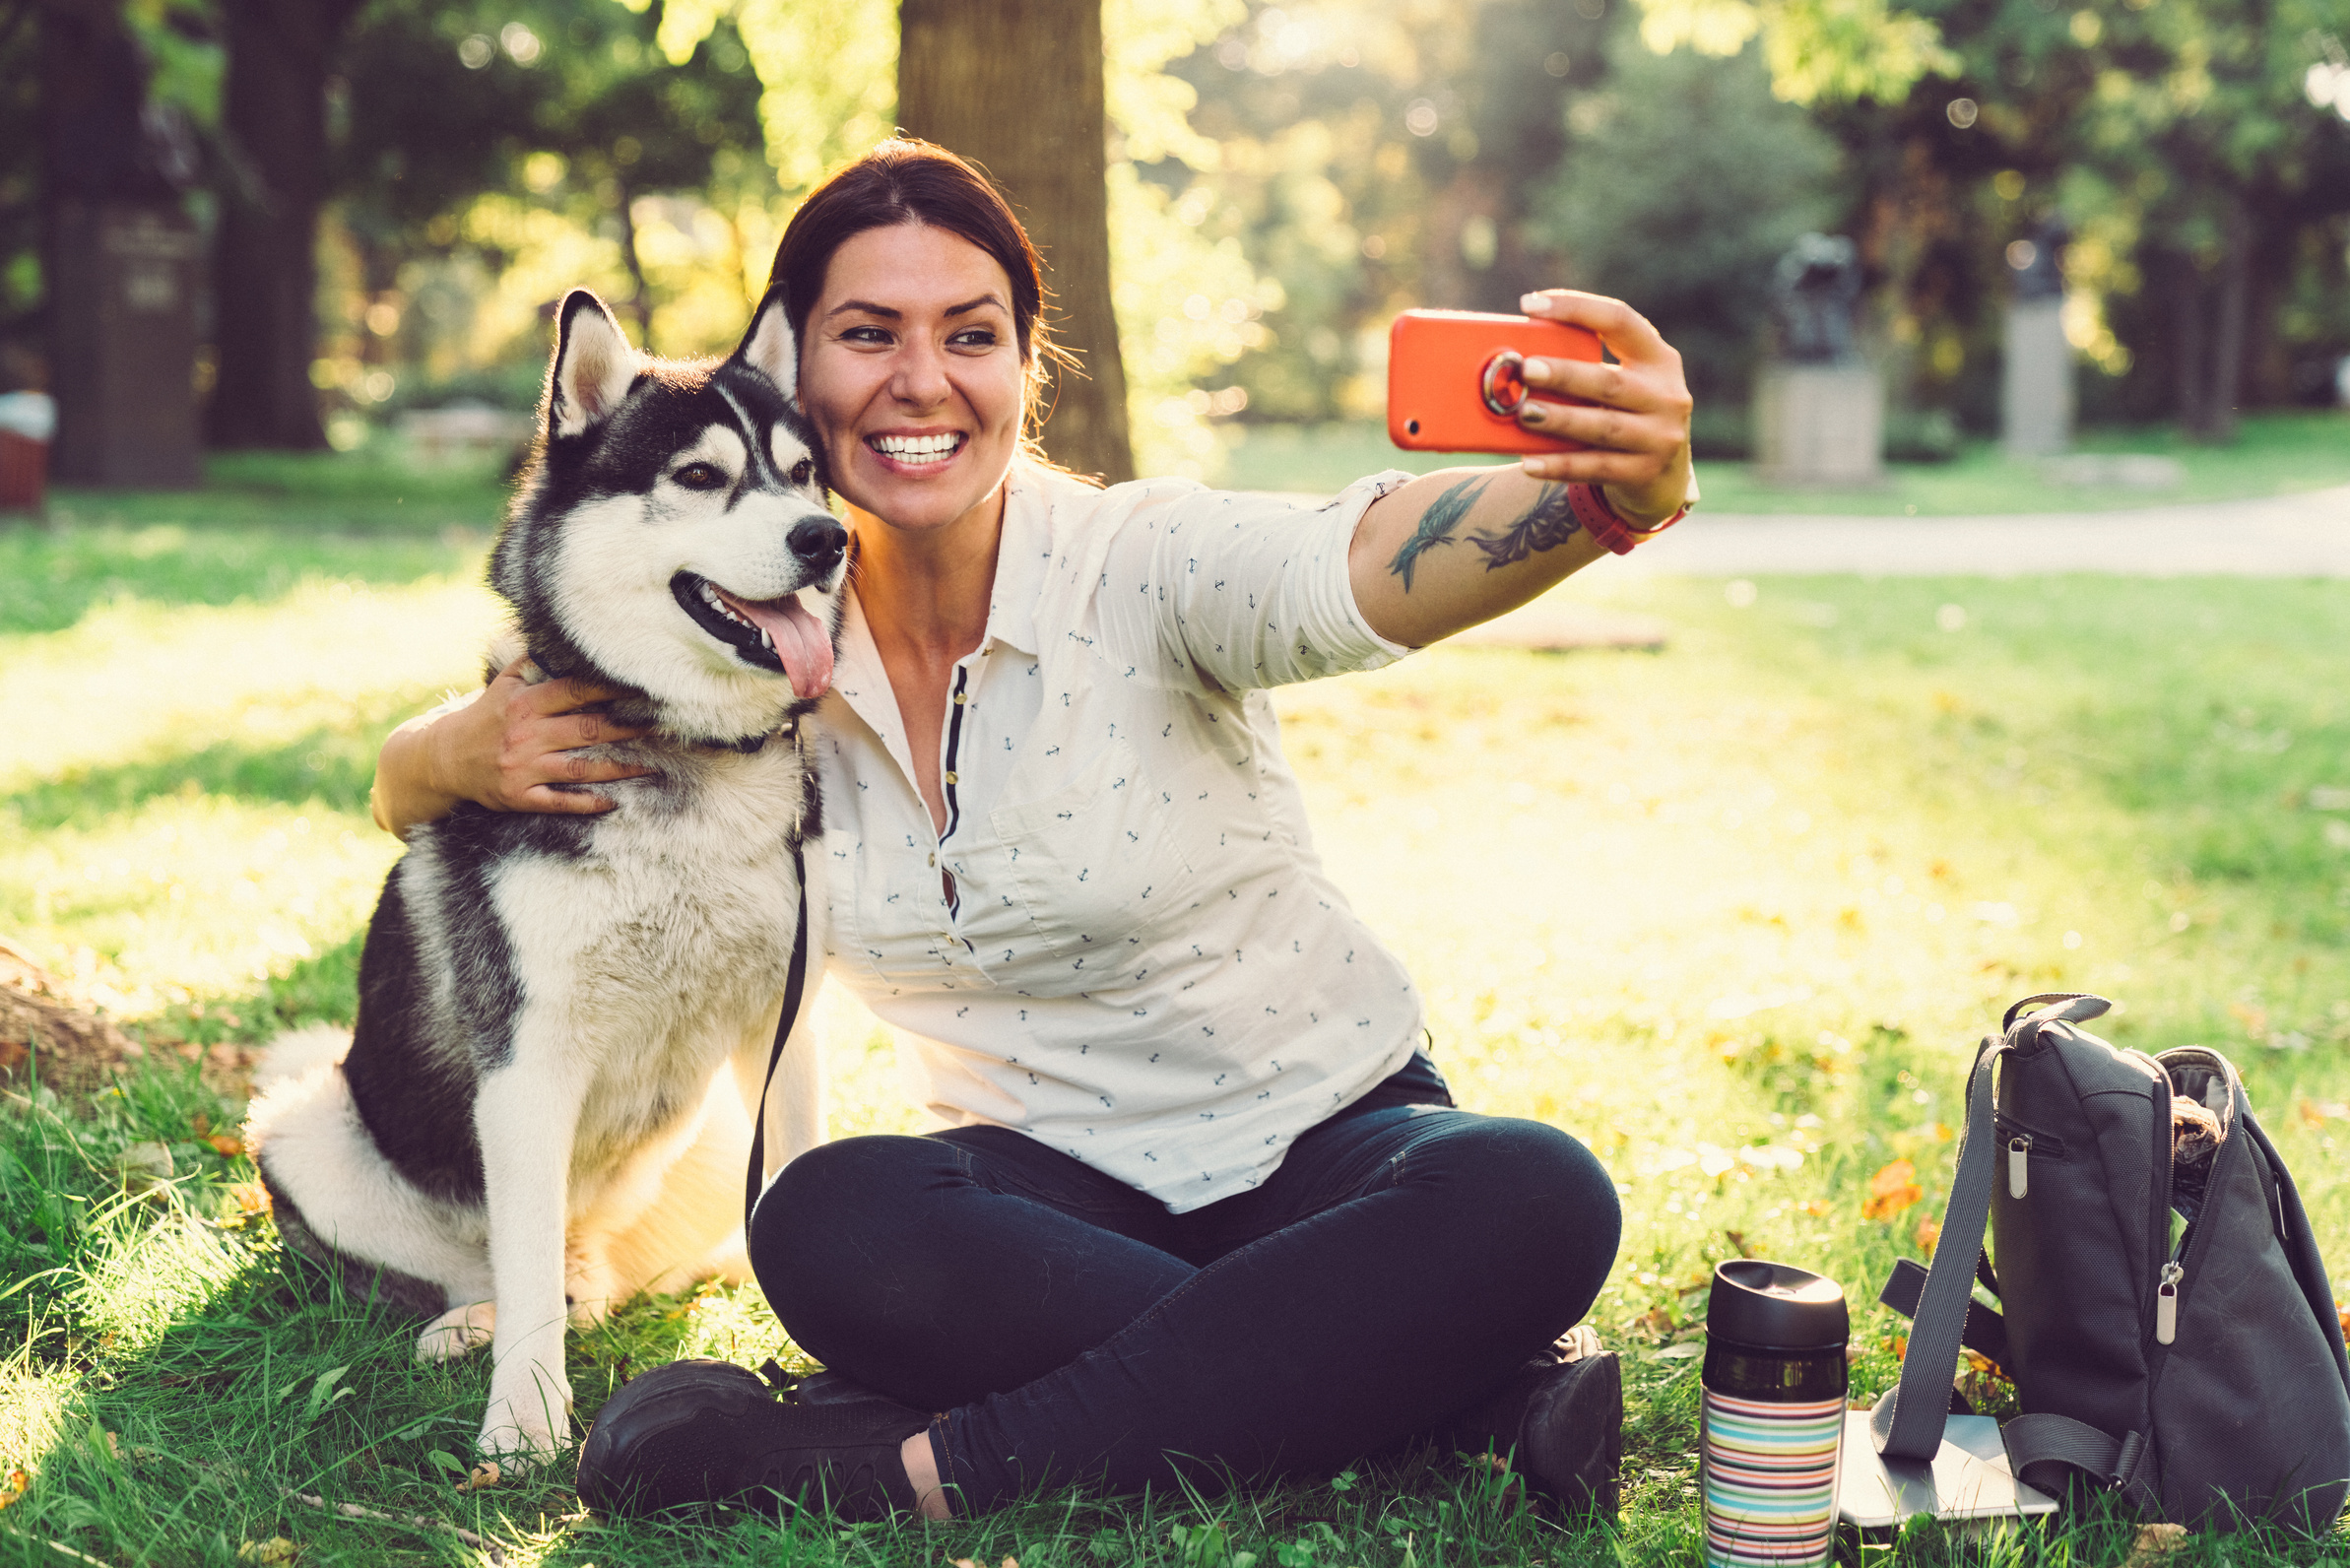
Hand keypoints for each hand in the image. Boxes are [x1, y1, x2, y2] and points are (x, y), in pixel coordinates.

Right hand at [427, 657, 652, 814]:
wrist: (443, 759)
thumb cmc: (485, 716)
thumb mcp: (504, 684)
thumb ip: (534, 662)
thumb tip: (559, 632)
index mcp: (525, 703)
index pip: (574, 691)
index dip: (609, 688)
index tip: (642, 686)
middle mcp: (526, 735)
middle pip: (586, 730)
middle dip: (627, 728)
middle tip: (662, 726)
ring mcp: (524, 768)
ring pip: (579, 768)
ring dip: (618, 768)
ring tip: (651, 765)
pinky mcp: (520, 796)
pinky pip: (559, 801)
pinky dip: (586, 802)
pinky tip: (613, 801)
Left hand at [1511, 289, 1693, 527]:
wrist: (1664, 476)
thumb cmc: (1625, 414)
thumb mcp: (1624, 383)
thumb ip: (1586, 365)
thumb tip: (1513, 356)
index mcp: (1659, 359)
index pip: (1620, 321)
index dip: (1576, 308)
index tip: (1531, 305)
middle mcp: (1666, 395)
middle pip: (1608, 381)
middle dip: (1564, 375)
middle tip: (1525, 369)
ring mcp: (1659, 437)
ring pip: (1602, 427)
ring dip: (1559, 419)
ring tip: (1522, 413)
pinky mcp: (1643, 473)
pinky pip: (1594, 468)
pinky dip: (1559, 465)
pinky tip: (1529, 463)